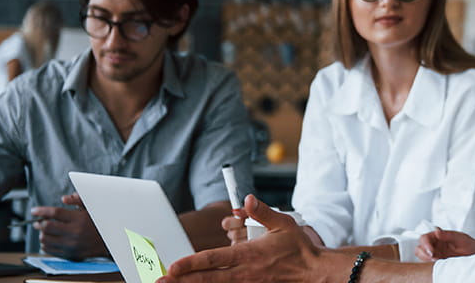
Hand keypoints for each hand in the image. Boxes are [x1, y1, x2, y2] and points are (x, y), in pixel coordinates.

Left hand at [30, 193, 107, 260]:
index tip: (34, 211)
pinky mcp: (70, 255)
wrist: (110, 242)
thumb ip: (78, 200)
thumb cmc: (99, 223)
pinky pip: (50, 250)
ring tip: (45, 231)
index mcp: (80, 219)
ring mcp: (72, 245)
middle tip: (38, 221)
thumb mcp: (91, 208)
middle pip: (46, 227)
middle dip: (38, 223)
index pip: (55, 213)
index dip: (41, 211)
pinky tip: (50, 239)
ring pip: (45, 240)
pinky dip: (46, 244)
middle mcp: (75, 233)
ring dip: (42, 234)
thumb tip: (64, 199)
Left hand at [162, 195, 332, 282]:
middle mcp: (244, 272)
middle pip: (207, 278)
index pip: (213, 260)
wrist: (313, 272)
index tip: (173, 266)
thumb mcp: (283, 224)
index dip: (191, 264)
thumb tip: (246, 199)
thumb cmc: (299, 248)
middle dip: (182, 280)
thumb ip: (262, 212)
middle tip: (160, 280)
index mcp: (248, 255)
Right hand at [416, 227, 474, 260]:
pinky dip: (429, 264)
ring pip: (421, 256)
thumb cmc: (470, 245)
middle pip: (420, 247)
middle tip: (433, 257)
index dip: (425, 243)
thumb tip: (437, 232)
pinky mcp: (437, 263)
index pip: (425, 238)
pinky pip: (427, 264)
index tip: (432, 250)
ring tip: (436, 261)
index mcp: (439, 236)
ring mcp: (435, 254)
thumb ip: (449, 235)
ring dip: (425, 259)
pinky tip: (438, 264)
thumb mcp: (460, 238)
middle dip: (423, 252)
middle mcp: (435, 245)